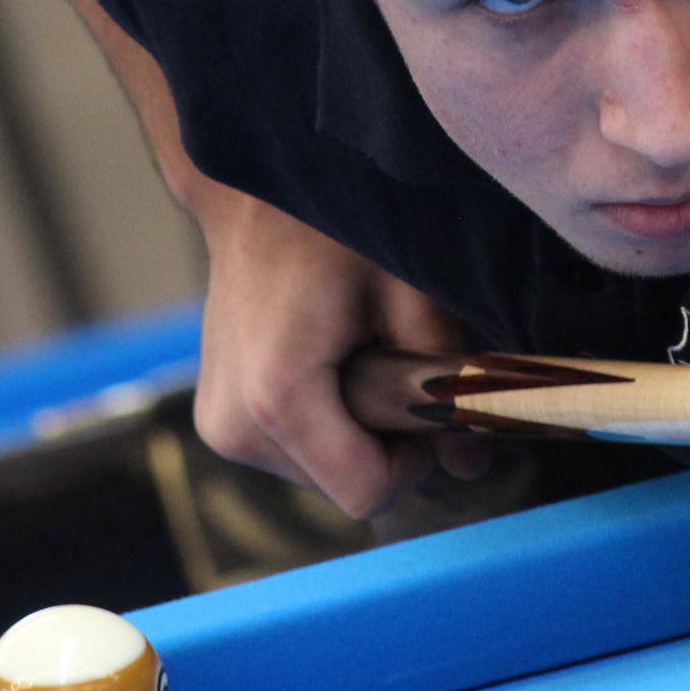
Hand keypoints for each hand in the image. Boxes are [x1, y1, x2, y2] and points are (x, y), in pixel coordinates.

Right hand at [191, 181, 486, 518]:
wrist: (253, 197)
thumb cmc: (333, 231)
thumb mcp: (411, 292)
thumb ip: (447, 380)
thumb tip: (472, 463)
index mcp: (278, 398)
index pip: (368, 493)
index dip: (412, 458)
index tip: (419, 398)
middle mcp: (233, 428)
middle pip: (344, 486)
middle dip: (382, 441)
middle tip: (388, 361)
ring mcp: (218, 428)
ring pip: (321, 474)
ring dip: (353, 431)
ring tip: (350, 351)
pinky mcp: (217, 422)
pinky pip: (295, 453)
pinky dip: (324, 422)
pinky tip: (322, 360)